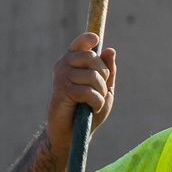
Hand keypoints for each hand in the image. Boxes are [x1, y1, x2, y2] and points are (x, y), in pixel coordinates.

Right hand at [47, 33, 116, 148]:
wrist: (72, 133)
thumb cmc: (88, 110)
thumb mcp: (103, 89)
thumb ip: (107, 71)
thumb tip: (110, 50)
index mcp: (73, 61)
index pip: (79, 43)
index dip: (87, 38)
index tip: (95, 39)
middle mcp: (64, 65)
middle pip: (92, 58)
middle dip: (104, 76)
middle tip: (100, 91)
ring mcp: (61, 77)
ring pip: (92, 76)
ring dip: (100, 92)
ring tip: (94, 102)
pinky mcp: (61, 91)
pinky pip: (88, 91)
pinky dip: (96, 102)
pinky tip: (90, 108)